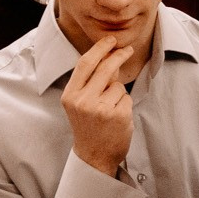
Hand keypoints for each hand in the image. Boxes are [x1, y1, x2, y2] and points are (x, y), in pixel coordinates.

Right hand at [62, 35, 134, 176]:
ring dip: (119, 94)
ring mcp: (100, 108)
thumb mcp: (80, 104)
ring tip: (110, 110)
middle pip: (105, 68)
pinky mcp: (117, 116)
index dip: (99, 49)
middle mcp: (83, 101)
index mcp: (70, 95)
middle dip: (118, 55)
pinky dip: (125, 105)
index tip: (110, 40)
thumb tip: (109, 58)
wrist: (94, 156)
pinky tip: (117, 118)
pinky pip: (126, 98)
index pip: (85, 64)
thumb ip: (91, 83)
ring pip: (118, 85)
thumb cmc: (88, 127)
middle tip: (127, 50)